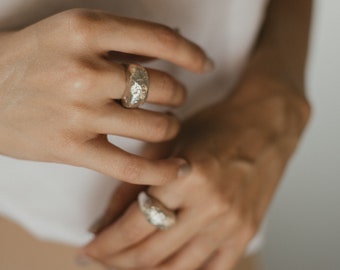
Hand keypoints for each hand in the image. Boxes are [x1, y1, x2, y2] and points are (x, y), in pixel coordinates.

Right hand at [0, 9, 211, 184]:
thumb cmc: (35, 57)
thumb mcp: (74, 32)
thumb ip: (125, 40)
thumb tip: (174, 47)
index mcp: (87, 30)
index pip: (161, 39)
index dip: (192, 55)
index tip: (206, 64)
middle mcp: (86, 70)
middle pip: (163, 87)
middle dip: (178, 95)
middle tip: (172, 99)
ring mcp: (79, 112)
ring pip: (156, 126)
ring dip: (172, 126)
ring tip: (167, 125)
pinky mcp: (73, 149)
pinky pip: (130, 166)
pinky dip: (161, 170)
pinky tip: (178, 168)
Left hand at [82, 75, 309, 269]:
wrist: (264, 125)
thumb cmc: (216, 126)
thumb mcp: (169, 143)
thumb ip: (135, 181)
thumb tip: (105, 221)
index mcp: (188, 177)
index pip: (134, 225)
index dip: (105, 243)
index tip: (88, 247)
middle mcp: (211, 206)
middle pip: (151, 253)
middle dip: (117, 260)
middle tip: (101, 256)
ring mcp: (232, 224)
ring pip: (177, 268)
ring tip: (126, 262)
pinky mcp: (246, 233)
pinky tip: (162, 268)